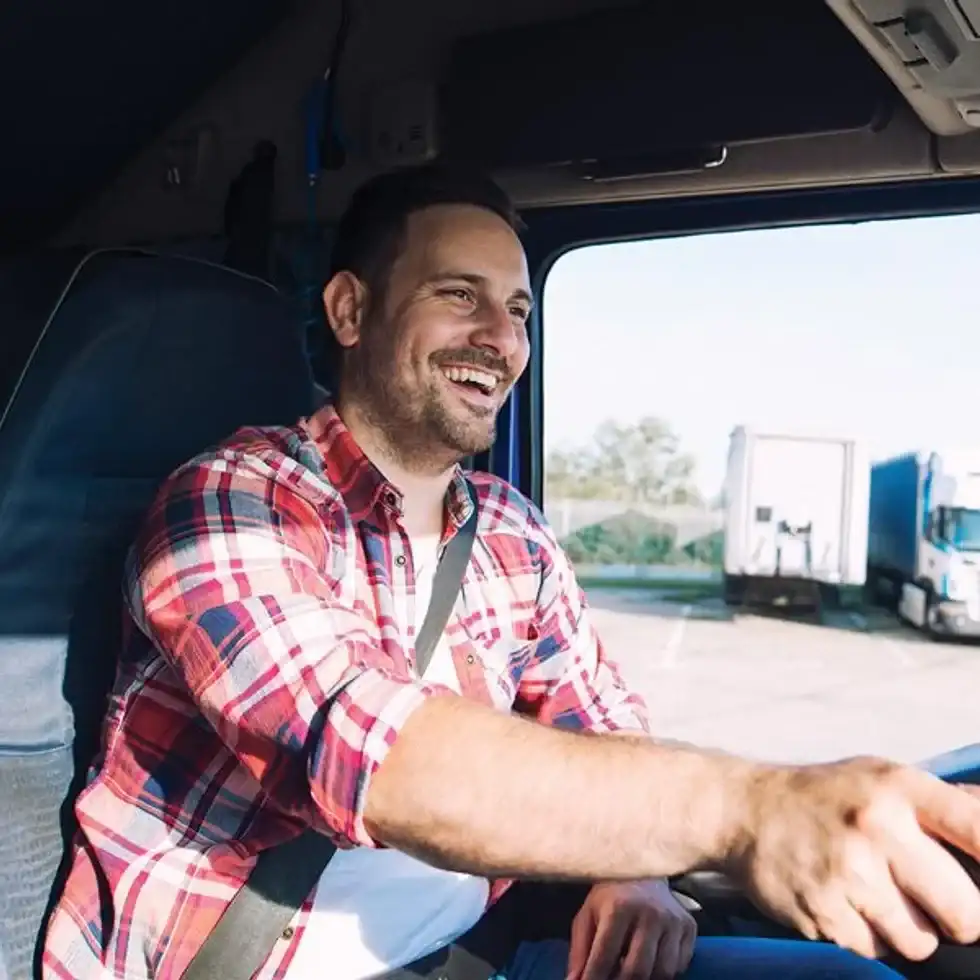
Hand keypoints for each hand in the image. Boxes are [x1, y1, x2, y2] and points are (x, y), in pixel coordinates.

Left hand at [567, 879, 696, 979]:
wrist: (643, 870)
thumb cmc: (610, 896)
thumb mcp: (588, 915)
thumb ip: (580, 950)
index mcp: (619, 907)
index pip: (604, 956)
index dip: (593, 979)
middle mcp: (649, 913)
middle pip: (636, 971)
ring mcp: (673, 920)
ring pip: (662, 972)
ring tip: (629, 974)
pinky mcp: (689, 926)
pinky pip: (679, 966)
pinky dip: (664, 973)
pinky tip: (650, 964)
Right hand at [733, 756, 979, 962]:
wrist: (744, 810)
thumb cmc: (826, 796)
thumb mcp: (883, 778)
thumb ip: (947, 805)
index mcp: (899, 787)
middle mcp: (877, 827)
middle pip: (967, 914)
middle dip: (958, 918)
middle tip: (932, 900)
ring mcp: (848, 873)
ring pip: (922, 942)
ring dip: (906, 930)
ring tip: (875, 894)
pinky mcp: (823, 912)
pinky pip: (875, 951)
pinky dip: (866, 936)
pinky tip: (844, 902)